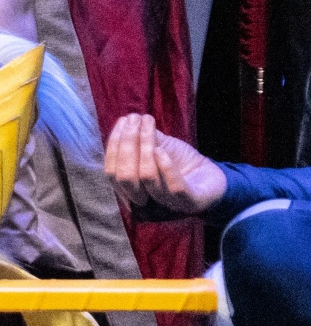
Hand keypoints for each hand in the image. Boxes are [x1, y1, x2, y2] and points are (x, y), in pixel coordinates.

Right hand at [104, 112, 225, 214]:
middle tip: (134, 119)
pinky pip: (174, 187)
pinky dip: (166, 166)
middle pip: (125, 177)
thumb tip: (125, 121)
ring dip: (145, 146)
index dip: (114, 145)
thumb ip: (139, 139)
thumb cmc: (179, 163)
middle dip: (127, 144)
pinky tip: (162, 150)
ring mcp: (168, 205)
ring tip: (149, 125)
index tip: (123, 121)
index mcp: (131, 191)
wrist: (213, 179)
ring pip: (147, 178)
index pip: (112, 172)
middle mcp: (146, 203)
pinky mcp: (190, 204)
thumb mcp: (156, 147)